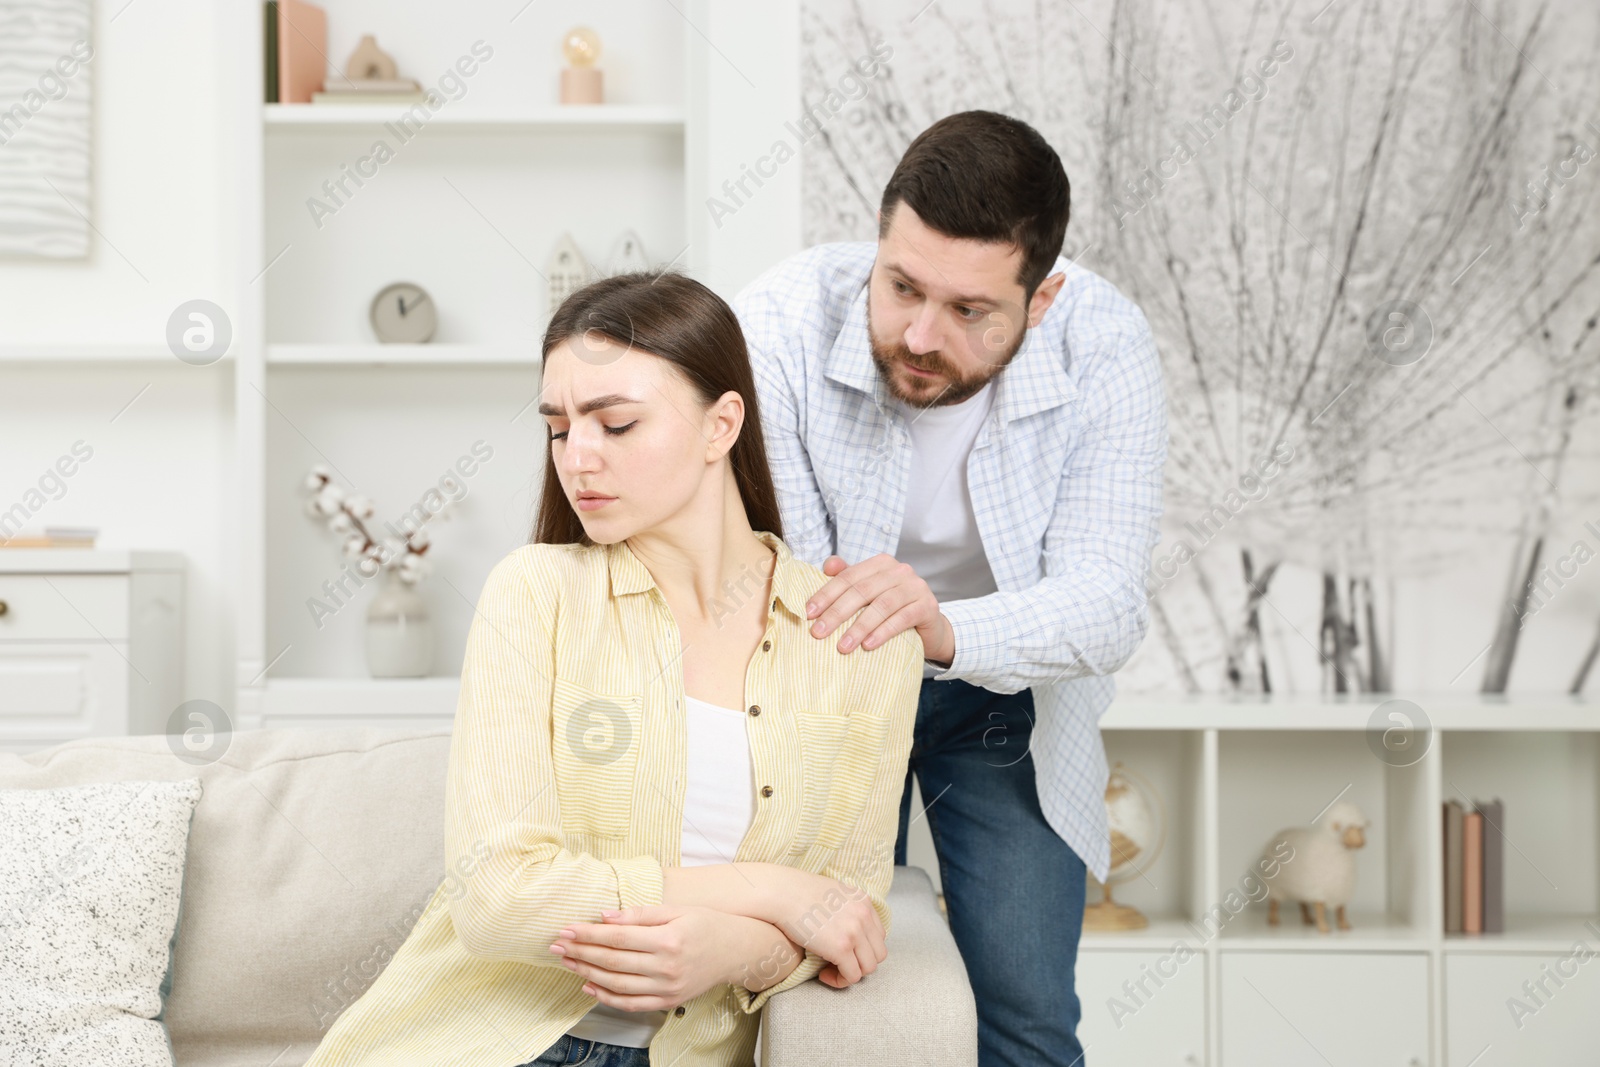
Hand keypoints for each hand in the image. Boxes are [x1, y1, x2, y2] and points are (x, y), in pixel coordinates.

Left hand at [549, 904, 795, 1010]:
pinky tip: (589, 985)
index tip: (566, 928)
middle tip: (557, 945)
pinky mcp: (668, 1002)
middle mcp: (667, 967)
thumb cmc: (707, 923)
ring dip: (587, 973)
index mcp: (668, 939)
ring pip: (617, 984)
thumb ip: (641, 913)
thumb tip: (606, 915)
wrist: (737, 950)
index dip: (588, 934)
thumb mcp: (677, 909)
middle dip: (581, 952)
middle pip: (613, 961)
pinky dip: (607, 997)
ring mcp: (667, 988)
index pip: (618, 937)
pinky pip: (631, 1004)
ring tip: (567, 962)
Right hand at [765, 869, 886, 987]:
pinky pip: (852, 977)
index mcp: (864, 901)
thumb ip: (847, 909)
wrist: (781, 893)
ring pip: (868, 968)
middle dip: (860, 963)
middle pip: (878, 954)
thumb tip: (845, 931)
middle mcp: (864, 916)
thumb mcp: (833, 893)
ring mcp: (855, 933)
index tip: (846, 952)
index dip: (863, 948)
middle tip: (839, 964)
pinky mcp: (841, 949)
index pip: (879, 935)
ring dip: (851, 974)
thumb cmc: (798, 893)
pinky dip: (839, 981)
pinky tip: (823, 975)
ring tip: (830, 970)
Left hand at [806, 553, 952, 663]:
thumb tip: (827, 565)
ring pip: (882, 605)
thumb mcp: (869, 595)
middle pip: (862, 591)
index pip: (848, 577)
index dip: (826, 594)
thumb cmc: (893, 610)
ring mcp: (916, 587)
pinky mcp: (928, 606)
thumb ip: (849, 578)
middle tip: (818, 633)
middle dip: (837, 613)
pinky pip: (902, 618)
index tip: (808, 614)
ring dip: (859, 627)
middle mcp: (900, 570)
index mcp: (881, 564)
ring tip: (842, 646)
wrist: (929, 628)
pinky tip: (868, 645)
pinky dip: (883, 632)